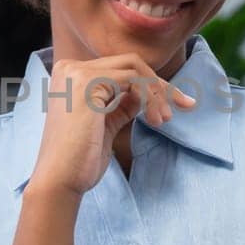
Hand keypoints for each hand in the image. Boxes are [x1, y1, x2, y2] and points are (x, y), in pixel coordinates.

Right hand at [30, 54, 194, 196]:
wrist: (60, 181)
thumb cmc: (79, 160)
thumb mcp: (104, 125)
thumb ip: (119, 105)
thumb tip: (141, 95)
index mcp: (70, 76)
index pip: (120, 69)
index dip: (151, 84)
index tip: (176, 104)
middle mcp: (70, 68)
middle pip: (130, 63)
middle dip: (161, 84)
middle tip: (185, 105)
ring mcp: (77, 73)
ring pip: (135, 69)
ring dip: (158, 93)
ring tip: (163, 121)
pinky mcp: (87, 83)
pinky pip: (133, 80)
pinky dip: (150, 97)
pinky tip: (153, 119)